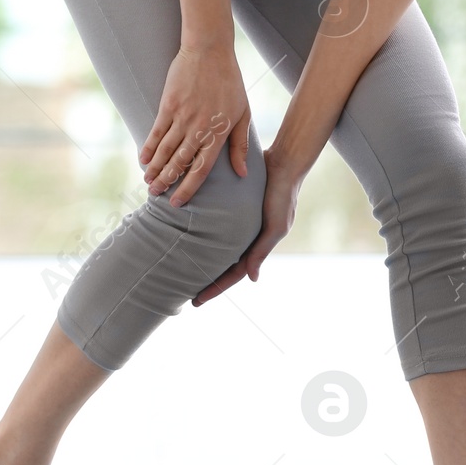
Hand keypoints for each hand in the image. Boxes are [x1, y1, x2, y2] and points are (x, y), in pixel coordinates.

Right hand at [140, 43, 249, 207]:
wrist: (209, 50)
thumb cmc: (229, 82)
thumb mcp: (243, 113)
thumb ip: (240, 145)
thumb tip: (242, 173)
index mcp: (218, 133)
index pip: (201, 169)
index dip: (188, 188)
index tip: (178, 202)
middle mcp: (198, 128)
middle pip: (179, 163)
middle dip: (167, 181)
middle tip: (156, 194)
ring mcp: (181, 117)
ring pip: (165, 150)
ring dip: (155, 168)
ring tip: (148, 182)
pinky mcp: (168, 105)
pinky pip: (156, 131)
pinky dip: (148, 147)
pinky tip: (143, 159)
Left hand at [192, 145, 303, 306]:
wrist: (283, 162)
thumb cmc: (281, 194)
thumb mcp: (275, 225)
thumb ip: (262, 251)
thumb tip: (253, 279)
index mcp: (258, 246)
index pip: (233, 274)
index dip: (215, 289)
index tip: (195, 301)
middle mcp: (248, 237)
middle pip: (222, 264)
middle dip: (206, 279)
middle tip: (183, 292)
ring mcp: (241, 223)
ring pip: (217, 247)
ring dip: (202, 258)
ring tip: (181, 268)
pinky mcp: (234, 207)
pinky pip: (216, 226)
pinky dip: (203, 234)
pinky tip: (188, 236)